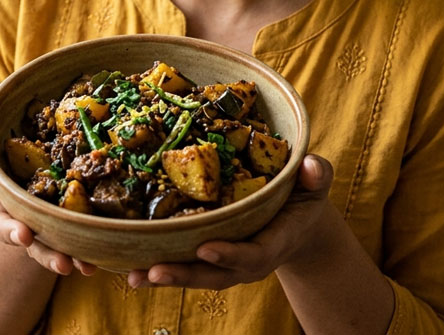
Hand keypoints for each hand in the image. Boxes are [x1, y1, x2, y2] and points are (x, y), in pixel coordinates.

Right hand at [0, 88, 96, 276]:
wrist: (45, 180)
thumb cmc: (26, 147)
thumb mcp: (12, 126)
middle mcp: (8, 205)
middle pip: (2, 222)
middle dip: (12, 231)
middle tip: (23, 235)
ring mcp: (32, 225)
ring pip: (35, 245)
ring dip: (48, 256)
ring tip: (66, 265)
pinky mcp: (56, 238)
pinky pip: (63, 252)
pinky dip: (76, 260)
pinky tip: (89, 267)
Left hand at [127, 154, 335, 289]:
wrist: (295, 221)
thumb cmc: (303, 196)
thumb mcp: (315, 184)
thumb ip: (316, 176)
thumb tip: (312, 167)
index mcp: (273, 241)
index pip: (252, 254)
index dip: (231, 255)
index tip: (206, 249)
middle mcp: (246, 260)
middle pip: (214, 275)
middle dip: (184, 275)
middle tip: (153, 271)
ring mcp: (226, 262)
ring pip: (194, 275)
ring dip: (163, 277)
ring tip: (132, 275)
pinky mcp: (206, 257)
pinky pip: (182, 264)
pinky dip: (156, 269)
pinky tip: (126, 266)